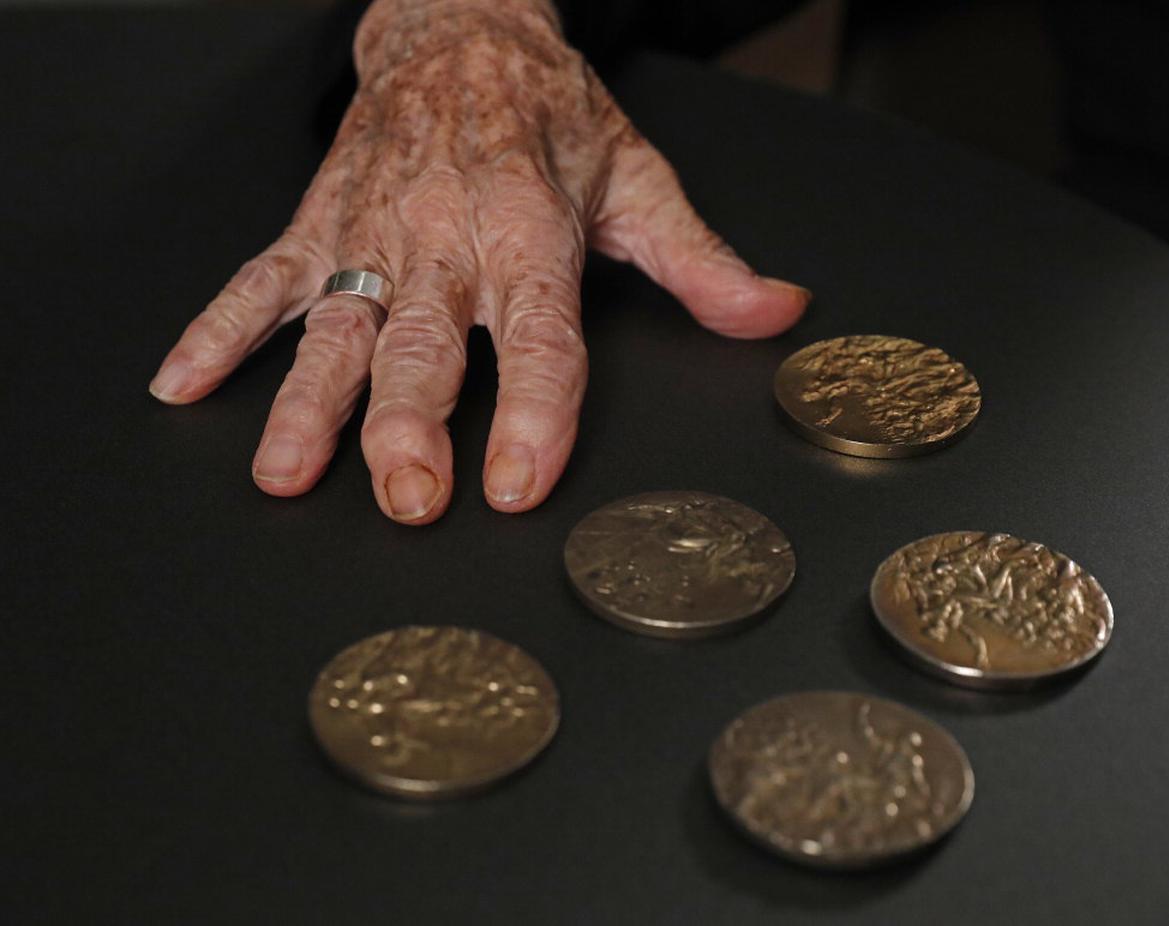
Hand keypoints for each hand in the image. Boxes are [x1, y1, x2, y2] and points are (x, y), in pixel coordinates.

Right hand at [149, 0, 810, 524]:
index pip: (540, 339)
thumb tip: (774, 313)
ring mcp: (371, 233)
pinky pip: (260, 279)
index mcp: (529, 234)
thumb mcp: (639, 179)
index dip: (533, 414)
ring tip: (282, 471)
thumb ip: (700, 261)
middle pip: (425, 345)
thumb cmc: (549, 117)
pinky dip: (218, 330)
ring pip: (335, 327)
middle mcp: (443, 239)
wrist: (460, 31)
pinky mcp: (319, 223)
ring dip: (305, 402)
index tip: (517, 484)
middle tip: (406, 496)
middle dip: (410, 426)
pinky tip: (184, 384)